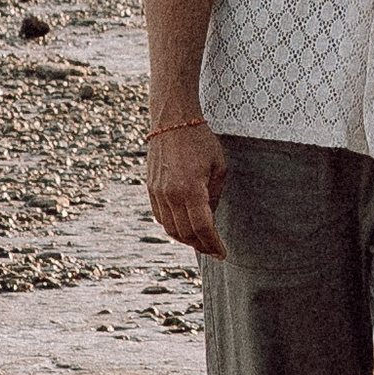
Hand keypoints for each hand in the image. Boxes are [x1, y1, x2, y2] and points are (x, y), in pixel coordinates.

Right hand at [147, 117, 227, 259]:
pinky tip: (184, 227)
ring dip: (186, 239)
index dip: (214, 244)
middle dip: (202, 246)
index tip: (222, 253)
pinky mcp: (150, 189)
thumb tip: (209, 218)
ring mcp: (158, 193)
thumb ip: (214, 197)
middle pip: (186, 234)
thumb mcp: (218, 167)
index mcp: (191, 189)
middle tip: (214, 249)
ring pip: (170, 229)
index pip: (203, 228)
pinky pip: (160, 217)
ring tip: (201, 241)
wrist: (172, 121)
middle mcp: (171, 194)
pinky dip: (173, 227)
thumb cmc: (200, 141)